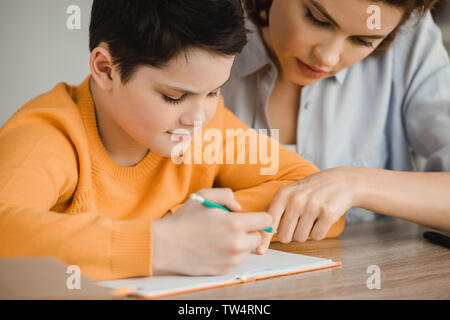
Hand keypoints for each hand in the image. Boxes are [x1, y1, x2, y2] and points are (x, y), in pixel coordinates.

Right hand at [152, 188, 272, 275]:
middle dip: (250, 231)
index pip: (265, 221)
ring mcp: (231, 259)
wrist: (165, 246)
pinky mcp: (224, 269)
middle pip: (258, 237)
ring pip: (247, 250)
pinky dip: (230, 254)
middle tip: (233, 226)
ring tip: (220, 237)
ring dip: (240, 243)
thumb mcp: (204, 195)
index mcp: (234, 223)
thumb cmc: (184, 219)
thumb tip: (240, 207)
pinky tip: (215, 247)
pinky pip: (235, 260)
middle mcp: (236, 243)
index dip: (260, 217)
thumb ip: (227, 195)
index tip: (253, 217)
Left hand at [257, 167, 361, 253]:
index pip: (269, 222)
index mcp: (283, 194)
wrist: (342, 181)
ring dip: (306, 232)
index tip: (260, 251)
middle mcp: (296, 200)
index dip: (264, 238)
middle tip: (299, 222)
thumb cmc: (310, 190)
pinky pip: (317, 236)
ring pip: (301, 238)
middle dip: (291, 234)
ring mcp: (312, 206)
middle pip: (285, 236)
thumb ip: (273, 209)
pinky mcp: (328, 213)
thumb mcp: (289, 192)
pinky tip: (322, 218)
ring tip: (312, 217)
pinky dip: (320, 232)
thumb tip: (259, 231)